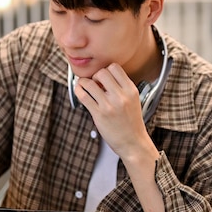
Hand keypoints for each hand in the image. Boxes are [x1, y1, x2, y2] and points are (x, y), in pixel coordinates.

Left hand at [74, 63, 166, 211]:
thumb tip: (101, 76)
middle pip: (101, 72)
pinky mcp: (99, 114)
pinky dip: (78, 91)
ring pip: (89, 82)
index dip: (106, 70)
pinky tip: (80, 92)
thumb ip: (121, 88)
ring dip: (84, 83)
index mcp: (131, 90)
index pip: (115, 67)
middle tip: (95, 85)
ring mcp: (109, 105)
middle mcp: (121, 96)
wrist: (133, 143)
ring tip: (85, 87)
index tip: (103, 78)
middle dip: (95, 76)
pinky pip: (83, 96)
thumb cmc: (131, 123)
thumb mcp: (133, 101)